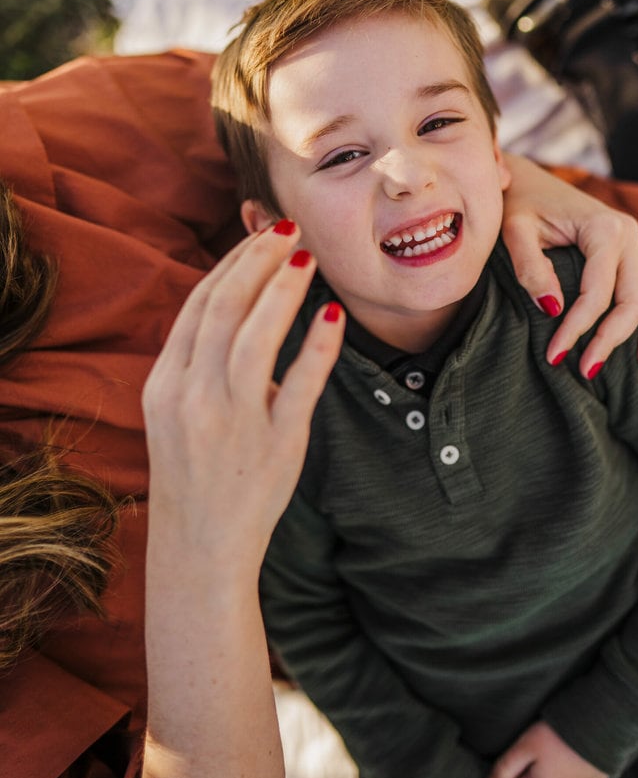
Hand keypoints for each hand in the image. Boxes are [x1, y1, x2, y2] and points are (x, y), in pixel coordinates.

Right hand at [142, 222, 344, 566]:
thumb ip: (199, 365)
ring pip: (255, 337)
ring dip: (282, 288)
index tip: (257, 236)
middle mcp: (192, 396)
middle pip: (224, 309)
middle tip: (287, 229)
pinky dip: (317, 345)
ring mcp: (232, 420)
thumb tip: (240, 310)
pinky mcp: (275, 444)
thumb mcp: (175, 415)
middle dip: (257, 260)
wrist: (197, 548)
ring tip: (306, 256)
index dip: (231, 263)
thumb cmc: (192, 474)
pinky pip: (299, 385)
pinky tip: (332, 314)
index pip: (198, 305)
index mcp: (165, 383)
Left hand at [486, 722, 607, 777]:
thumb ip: (505, 768)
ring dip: (541, 777)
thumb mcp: (526, 746)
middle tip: (526, 751)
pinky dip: (559, 776)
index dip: (504, 777)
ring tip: (545, 751)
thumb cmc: (560, 736)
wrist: (604, 728)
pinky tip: (561, 756)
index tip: (510, 757)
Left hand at [501, 154, 637, 376]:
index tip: (555, 355)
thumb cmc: (519, 205)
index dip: (578, 328)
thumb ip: (531, 267)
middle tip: (587, 371)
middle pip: (633, 299)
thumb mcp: (515, 230)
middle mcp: (628, 234)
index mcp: (603, 227)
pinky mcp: (633, 251)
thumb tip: (553, 309)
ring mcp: (636, 242)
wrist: (529, 182)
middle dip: (612, 338)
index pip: (598, 292)